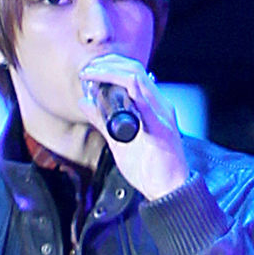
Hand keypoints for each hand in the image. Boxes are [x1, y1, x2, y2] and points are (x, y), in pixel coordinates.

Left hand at [79, 55, 188, 199]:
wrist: (169, 191)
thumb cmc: (149, 169)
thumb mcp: (119, 141)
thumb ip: (103, 122)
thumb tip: (85, 103)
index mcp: (153, 107)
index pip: (134, 74)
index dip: (112, 65)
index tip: (91, 69)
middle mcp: (160, 106)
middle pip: (135, 70)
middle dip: (108, 63)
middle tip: (87, 68)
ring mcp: (161, 115)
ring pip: (137, 78)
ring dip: (111, 71)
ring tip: (91, 73)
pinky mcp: (160, 128)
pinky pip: (143, 100)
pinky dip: (123, 87)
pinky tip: (105, 85)